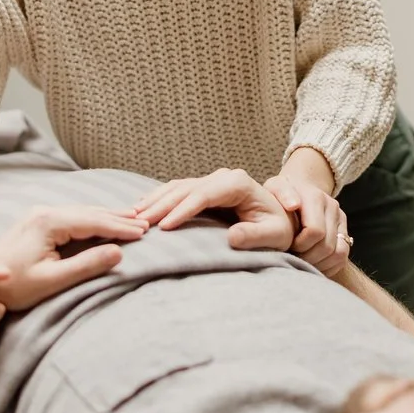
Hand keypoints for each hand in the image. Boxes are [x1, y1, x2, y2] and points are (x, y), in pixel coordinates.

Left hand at [0, 205, 147, 311]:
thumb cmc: (14, 288)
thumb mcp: (52, 281)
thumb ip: (86, 266)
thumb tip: (119, 253)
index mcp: (48, 223)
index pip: (93, 221)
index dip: (120, 226)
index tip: (143, 231)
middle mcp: (44, 212)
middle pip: (90, 212)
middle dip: (118, 217)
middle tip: (145, 222)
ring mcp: (40, 214)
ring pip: (82, 212)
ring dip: (107, 216)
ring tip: (132, 218)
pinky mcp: (37, 221)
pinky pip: (73, 216)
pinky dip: (93, 219)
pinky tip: (104, 221)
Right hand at [132, 169, 296, 250]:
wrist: (281, 220)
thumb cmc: (278, 229)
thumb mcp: (274, 236)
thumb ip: (255, 236)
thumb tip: (233, 236)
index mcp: (238, 183)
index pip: (204, 194)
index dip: (183, 210)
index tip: (165, 228)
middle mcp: (222, 177)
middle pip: (185, 189)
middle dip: (161, 205)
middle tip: (138, 223)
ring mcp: (211, 180)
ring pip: (176, 187)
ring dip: (154, 201)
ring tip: (132, 217)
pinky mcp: (203, 188)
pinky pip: (176, 190)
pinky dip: (157, 198)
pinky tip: (140, 209)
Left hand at [263, 174, 350, 276]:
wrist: (298, 189)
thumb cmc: (280, 194)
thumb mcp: (275, 187)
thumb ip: (281, 193)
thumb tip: (293, 205)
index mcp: (316, 197)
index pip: (315, 231)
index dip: (300, 246)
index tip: (287, 247)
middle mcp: (332, 207)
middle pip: (327, 246)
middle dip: (308, 258)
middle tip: (292, 260)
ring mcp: (340, 220)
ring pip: (338, 253)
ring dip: (319, 264)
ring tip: (301, 264)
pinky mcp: (344, 231)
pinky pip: (342, 256)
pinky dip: (328, 266)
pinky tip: (311, 266)